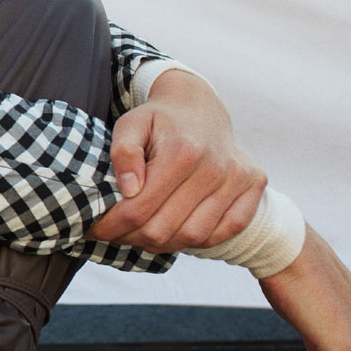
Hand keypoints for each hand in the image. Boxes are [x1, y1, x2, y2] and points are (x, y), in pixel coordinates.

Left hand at [86, 69, 265, 253]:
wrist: (200, 106)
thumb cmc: (159, 119)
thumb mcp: (130, 124)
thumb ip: (123, 153)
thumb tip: (129, 190)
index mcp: (181, 152)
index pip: (139, 209)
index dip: (112, 226)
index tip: (95, 230)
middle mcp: (215, 167)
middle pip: (164, 229)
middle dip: (131, 238)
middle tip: (115, 234)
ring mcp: (238, 178)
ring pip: (193, 237)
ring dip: (162, 244)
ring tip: (141, 234)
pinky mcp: (254, 185)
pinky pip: (224, 232)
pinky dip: (197, 241)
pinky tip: (175, 230)